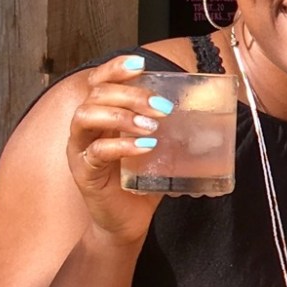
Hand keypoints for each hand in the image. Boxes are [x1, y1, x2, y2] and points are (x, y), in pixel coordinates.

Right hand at [66, 54, 166, 243]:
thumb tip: (206, 117)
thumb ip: (170, 132)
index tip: (140, 64)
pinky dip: (121, 145)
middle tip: (161, 106)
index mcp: (102, 117)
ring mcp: (81, 149)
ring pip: (86, 117)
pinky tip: (145, 146)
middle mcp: (86, 129)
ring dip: (122, 116)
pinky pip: (96, 152)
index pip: (100, 82)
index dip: (115, 69)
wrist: (127, 222)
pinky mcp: (84, 172)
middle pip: (96, 95)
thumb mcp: (158, 151)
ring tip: (152, 126)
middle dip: (130, 94)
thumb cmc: (140, 183)